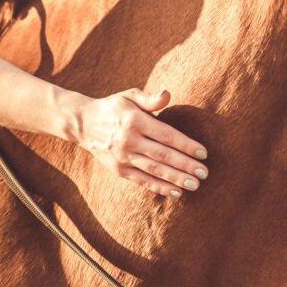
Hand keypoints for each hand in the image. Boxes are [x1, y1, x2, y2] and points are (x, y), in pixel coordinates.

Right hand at [70, 89, 208, 197]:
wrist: (82, 124)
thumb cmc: (114, 107)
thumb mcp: (129, 96)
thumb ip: (150, 98)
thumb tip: (167, 94)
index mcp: (135, 120)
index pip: (166, 135)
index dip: (185, 145)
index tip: (203, 153)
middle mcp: (129, 140)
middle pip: (162, 155)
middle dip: (185, 165)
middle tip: (204, 173)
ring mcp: (123, 157)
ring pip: (154, 170)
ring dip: (175, 179)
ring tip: (195, 185)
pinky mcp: (119, 170)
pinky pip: (142, 180)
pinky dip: (159, 187)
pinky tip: (176, 192)